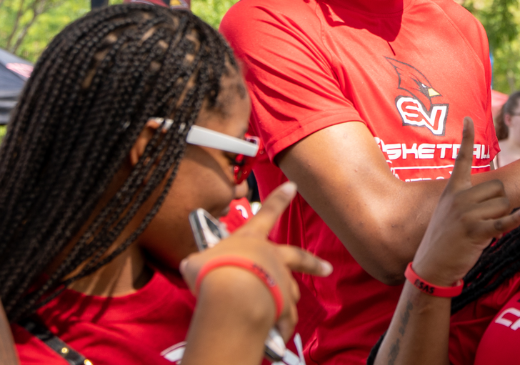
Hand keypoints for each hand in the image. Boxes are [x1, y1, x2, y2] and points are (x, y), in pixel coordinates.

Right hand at [179, 181, 331, 336]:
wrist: (232, 295)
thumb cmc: (213, 272)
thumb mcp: (198, 263)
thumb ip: (199, 263)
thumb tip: (192, 267)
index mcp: (250, 239)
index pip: (266, 213)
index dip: (278, 199)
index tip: (292, 187)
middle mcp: (272, 257)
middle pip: (298, 257)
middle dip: (313, 263)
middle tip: (327, 268)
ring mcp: (282, 280)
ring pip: (291, 291)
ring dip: (287, 300)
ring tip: (283, 313)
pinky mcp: (285, 305)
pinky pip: (286, 317)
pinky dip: (283, 325)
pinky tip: (280, 332)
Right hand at [410, 118, 519, 285]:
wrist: (431, 266)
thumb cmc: (443, 240)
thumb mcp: (449, 213)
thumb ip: (466, 199)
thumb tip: (495, 194)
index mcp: (452, 190)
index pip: (461, 159)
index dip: (465, 138)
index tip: (467, 118)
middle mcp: (459, 198)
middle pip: (497, 188)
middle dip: (499, 204)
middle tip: (485, 222)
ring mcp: (467, 214)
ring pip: (503, 205)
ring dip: (501, 218)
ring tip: (483, 232)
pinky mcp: (476, 231)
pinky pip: (504, 221)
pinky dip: (517, 218)